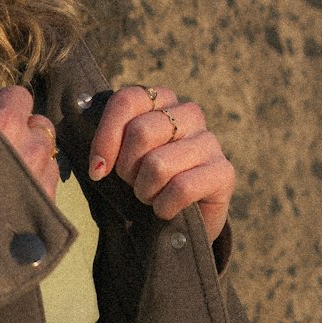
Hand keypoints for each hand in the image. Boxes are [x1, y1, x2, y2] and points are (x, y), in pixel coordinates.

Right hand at [0, 58, 58, 200]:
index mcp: (5, 121)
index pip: (20, 95)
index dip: (3, 107)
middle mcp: (30, 146)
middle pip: (41, 125)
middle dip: (24, 132)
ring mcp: (41, 178)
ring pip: (48, 156)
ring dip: (33, 160)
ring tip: (7, 178)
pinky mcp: (47, 208)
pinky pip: (49, 186)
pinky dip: (36, 187)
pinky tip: (13, 199)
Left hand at [88, 84, 234, 241]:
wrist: (180, 222)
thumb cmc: (144, 180)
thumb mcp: (121, 157)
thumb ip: (109, 143)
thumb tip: (97, 164)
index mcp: (161, 100)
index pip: (126, 101)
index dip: (106, 137)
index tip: (97, 169)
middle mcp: (189, 113)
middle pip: (141, 132)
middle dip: (126, 168)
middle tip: (132, 183)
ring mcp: (210, 141)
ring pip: (158, 164)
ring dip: (145, 190)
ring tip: (150, 196)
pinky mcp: (224, 171)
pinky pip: (182, 188)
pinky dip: (164, 206)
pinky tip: (166, 210)